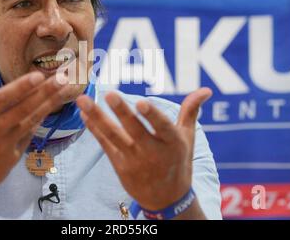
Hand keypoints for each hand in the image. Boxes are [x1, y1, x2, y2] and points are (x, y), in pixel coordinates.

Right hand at [0, 67, 66, 218]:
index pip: (3, 98)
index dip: (21, 87)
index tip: (39, 75)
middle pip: (23, 108)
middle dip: (45, 92)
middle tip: (63, 78)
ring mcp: (6, 144)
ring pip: (31, 120)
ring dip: (49, 104)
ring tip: (64, 91)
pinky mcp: (14, 157)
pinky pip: (29, 135)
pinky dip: (39, 122)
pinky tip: (50, 110)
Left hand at [76, 88, 211, 211]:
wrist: (166, 199)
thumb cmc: (178, 162)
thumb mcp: (187, 138)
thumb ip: (191, 111)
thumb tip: (206, 90)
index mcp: (172, 144)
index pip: (162, 128)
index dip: (152, 115)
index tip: (141, 102)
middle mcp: (152, 153)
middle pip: (135, 131)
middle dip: (123, 112)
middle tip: (110, 94)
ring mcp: (133, 160)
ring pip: (114, 136)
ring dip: (98, 117)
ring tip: (83, 100)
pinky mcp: (119, 165)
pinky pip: (105, 144)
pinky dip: (94, 129)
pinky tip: (84, 113)